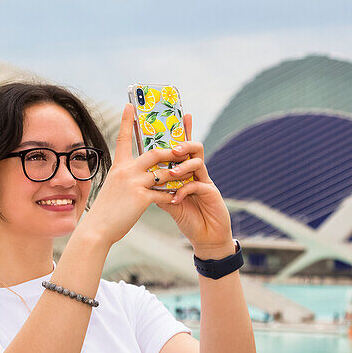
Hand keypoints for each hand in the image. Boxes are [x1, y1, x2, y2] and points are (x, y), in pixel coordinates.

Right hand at [74, 104, 183, 245]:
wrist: (97, 229)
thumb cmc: (106, 210)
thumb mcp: (113, 187)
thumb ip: (126, 177)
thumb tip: (139, 175)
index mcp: (118, 166)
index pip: (123, 139)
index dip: (126, 121)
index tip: (129, 106)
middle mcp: (126, 171)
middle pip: (154, 153)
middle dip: (171, 151)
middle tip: (183, 150)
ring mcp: (134, 183)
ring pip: (163, 172)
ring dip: (177, 175)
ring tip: (188, 174)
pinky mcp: (142, 198)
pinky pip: (164, 193)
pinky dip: (172, 196)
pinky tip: (177, 199)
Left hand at [152, 113, 232, 254]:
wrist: (205, 238)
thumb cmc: (188, 217)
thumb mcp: (168, 202)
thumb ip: (157, 188)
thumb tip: (140, 177)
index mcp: (187, 171)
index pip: (184, 147)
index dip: (184, 130)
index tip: (181, 114)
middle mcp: (197, 173)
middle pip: (195, 148)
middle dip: (183, 143)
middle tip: (172, 148)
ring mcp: (206, 181)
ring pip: (198, 162)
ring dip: (183, 167)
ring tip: (172, 174)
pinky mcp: (212, 194)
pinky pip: (197, 185)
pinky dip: (184, 190)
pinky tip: (175, 199)